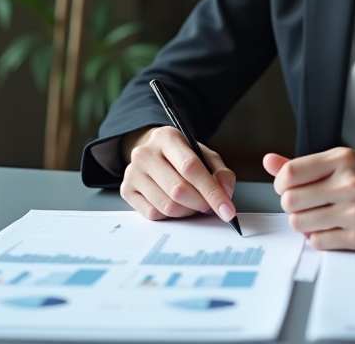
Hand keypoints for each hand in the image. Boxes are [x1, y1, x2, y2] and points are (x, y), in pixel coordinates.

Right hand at [119, 125, 236, 223]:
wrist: (152, 152)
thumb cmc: (181, 156)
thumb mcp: (204, 156)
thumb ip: (220, 172)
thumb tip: (225, 192)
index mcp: (167, 137)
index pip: (191, 167)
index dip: (212, 192)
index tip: (227, 210)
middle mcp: (145, 153)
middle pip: (178, 190)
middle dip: (201, 204)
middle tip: (210, 207)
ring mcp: (132, 172)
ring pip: (167, 206)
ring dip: (187, 211)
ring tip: (193, 204)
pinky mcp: (126, 190)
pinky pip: (153, 214)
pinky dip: (171, 216)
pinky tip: (176, 205)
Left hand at [264, 147, 354, 250]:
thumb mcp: (340, 162)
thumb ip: (302, 164)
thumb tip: (268, 161)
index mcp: (342, 159)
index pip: (289, 174)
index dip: (281, 183)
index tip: (289, 186)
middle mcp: (350, 184)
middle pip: (289, 201)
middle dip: (292, 204)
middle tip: (305, 202)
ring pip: (299, 224)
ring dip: (302, 222)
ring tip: (317, 215)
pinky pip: (317, 242)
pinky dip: (318, 237)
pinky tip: (330, 227)